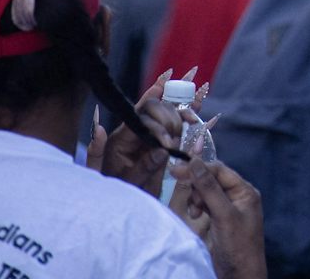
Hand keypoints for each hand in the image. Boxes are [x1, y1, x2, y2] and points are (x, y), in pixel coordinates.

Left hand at [100, 71, 187, 194]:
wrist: (116, 200)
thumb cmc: (120, 191)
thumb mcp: (128, 183)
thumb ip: (143, 167)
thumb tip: (163, 150)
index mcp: (121, 139)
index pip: (141, 120)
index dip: (158, 128)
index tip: (169, 144)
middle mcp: (133, 129)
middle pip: (153, 108)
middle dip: (169, 120)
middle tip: (175, 140)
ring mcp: (147, 130)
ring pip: (164, 108)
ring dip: (178, 116)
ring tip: (185, 129)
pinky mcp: (159, 135)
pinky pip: (173, 117)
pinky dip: (184, 115)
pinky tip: (193, 118)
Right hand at [173, 158, 266, 278]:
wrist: (240, 274)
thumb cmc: (237, 245)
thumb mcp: (223, 215)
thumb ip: (210, 189)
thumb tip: (196, 162)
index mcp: (245, 191)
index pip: (220, 170)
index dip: (199, 168)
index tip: (176, 170)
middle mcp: (238, 196)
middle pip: (212, 180)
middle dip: (197, 186)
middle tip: (184, 195)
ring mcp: (229, 208)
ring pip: (207, 192)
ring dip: (196, 198)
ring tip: (194, 213)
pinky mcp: (220, 219)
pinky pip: (206, 204)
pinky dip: (198, 207)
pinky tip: (195, 216)